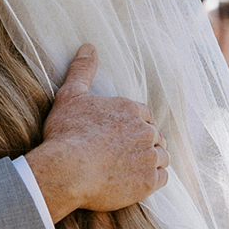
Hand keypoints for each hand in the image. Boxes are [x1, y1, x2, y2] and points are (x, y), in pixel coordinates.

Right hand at [26, 45, 167, 218]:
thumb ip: (82, 71)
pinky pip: (162, 178)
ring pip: (162, 157)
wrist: (67, 170)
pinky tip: (139, 182)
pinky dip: (154, 180)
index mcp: (131, 109)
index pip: (145, 116)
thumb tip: (88, 47)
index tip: (125, 136)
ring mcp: (149, 157)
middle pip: (155, 136)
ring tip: (135, 169)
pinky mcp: (149, 182)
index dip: (136, 126)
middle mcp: (145, 131)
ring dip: (153, 161)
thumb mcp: (70, 96)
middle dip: (145, 144)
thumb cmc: (66, 134)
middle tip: (128, 155)